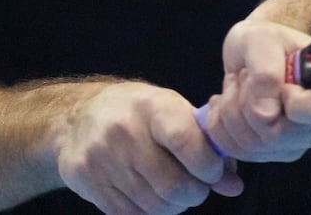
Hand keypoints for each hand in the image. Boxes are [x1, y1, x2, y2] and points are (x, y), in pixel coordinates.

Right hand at [56, 81, 243, 214]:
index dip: (209, 166)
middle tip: (195, 186)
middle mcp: (124, 130)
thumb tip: (233, 185)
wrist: (77, 118)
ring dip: (173, 206)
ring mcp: (102, 158)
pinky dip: (148, 212)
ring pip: (155, 206)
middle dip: (195, 193)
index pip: (186, 140)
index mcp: (152, 106)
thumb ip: (205, 146)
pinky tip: (148, 195)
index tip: (213, 172)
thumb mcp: (172, 113)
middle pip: (175, 185)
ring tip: (170, 189)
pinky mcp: (87, 181)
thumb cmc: (137, 114)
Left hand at [199, 18, 310, 161]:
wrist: (252, 51)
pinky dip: (220, 124)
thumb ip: (266, 73)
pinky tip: (225, 101)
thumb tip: (266, 117)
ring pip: (252, 145)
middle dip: (247, 101)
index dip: (295, 103)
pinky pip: (237, 150)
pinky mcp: (270, 153)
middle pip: (279, 136)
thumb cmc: (266, 40)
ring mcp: (296, 143)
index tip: (280, 82)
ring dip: (231, 109)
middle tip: (245, 74)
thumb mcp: (263, 40)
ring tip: (236, 83)